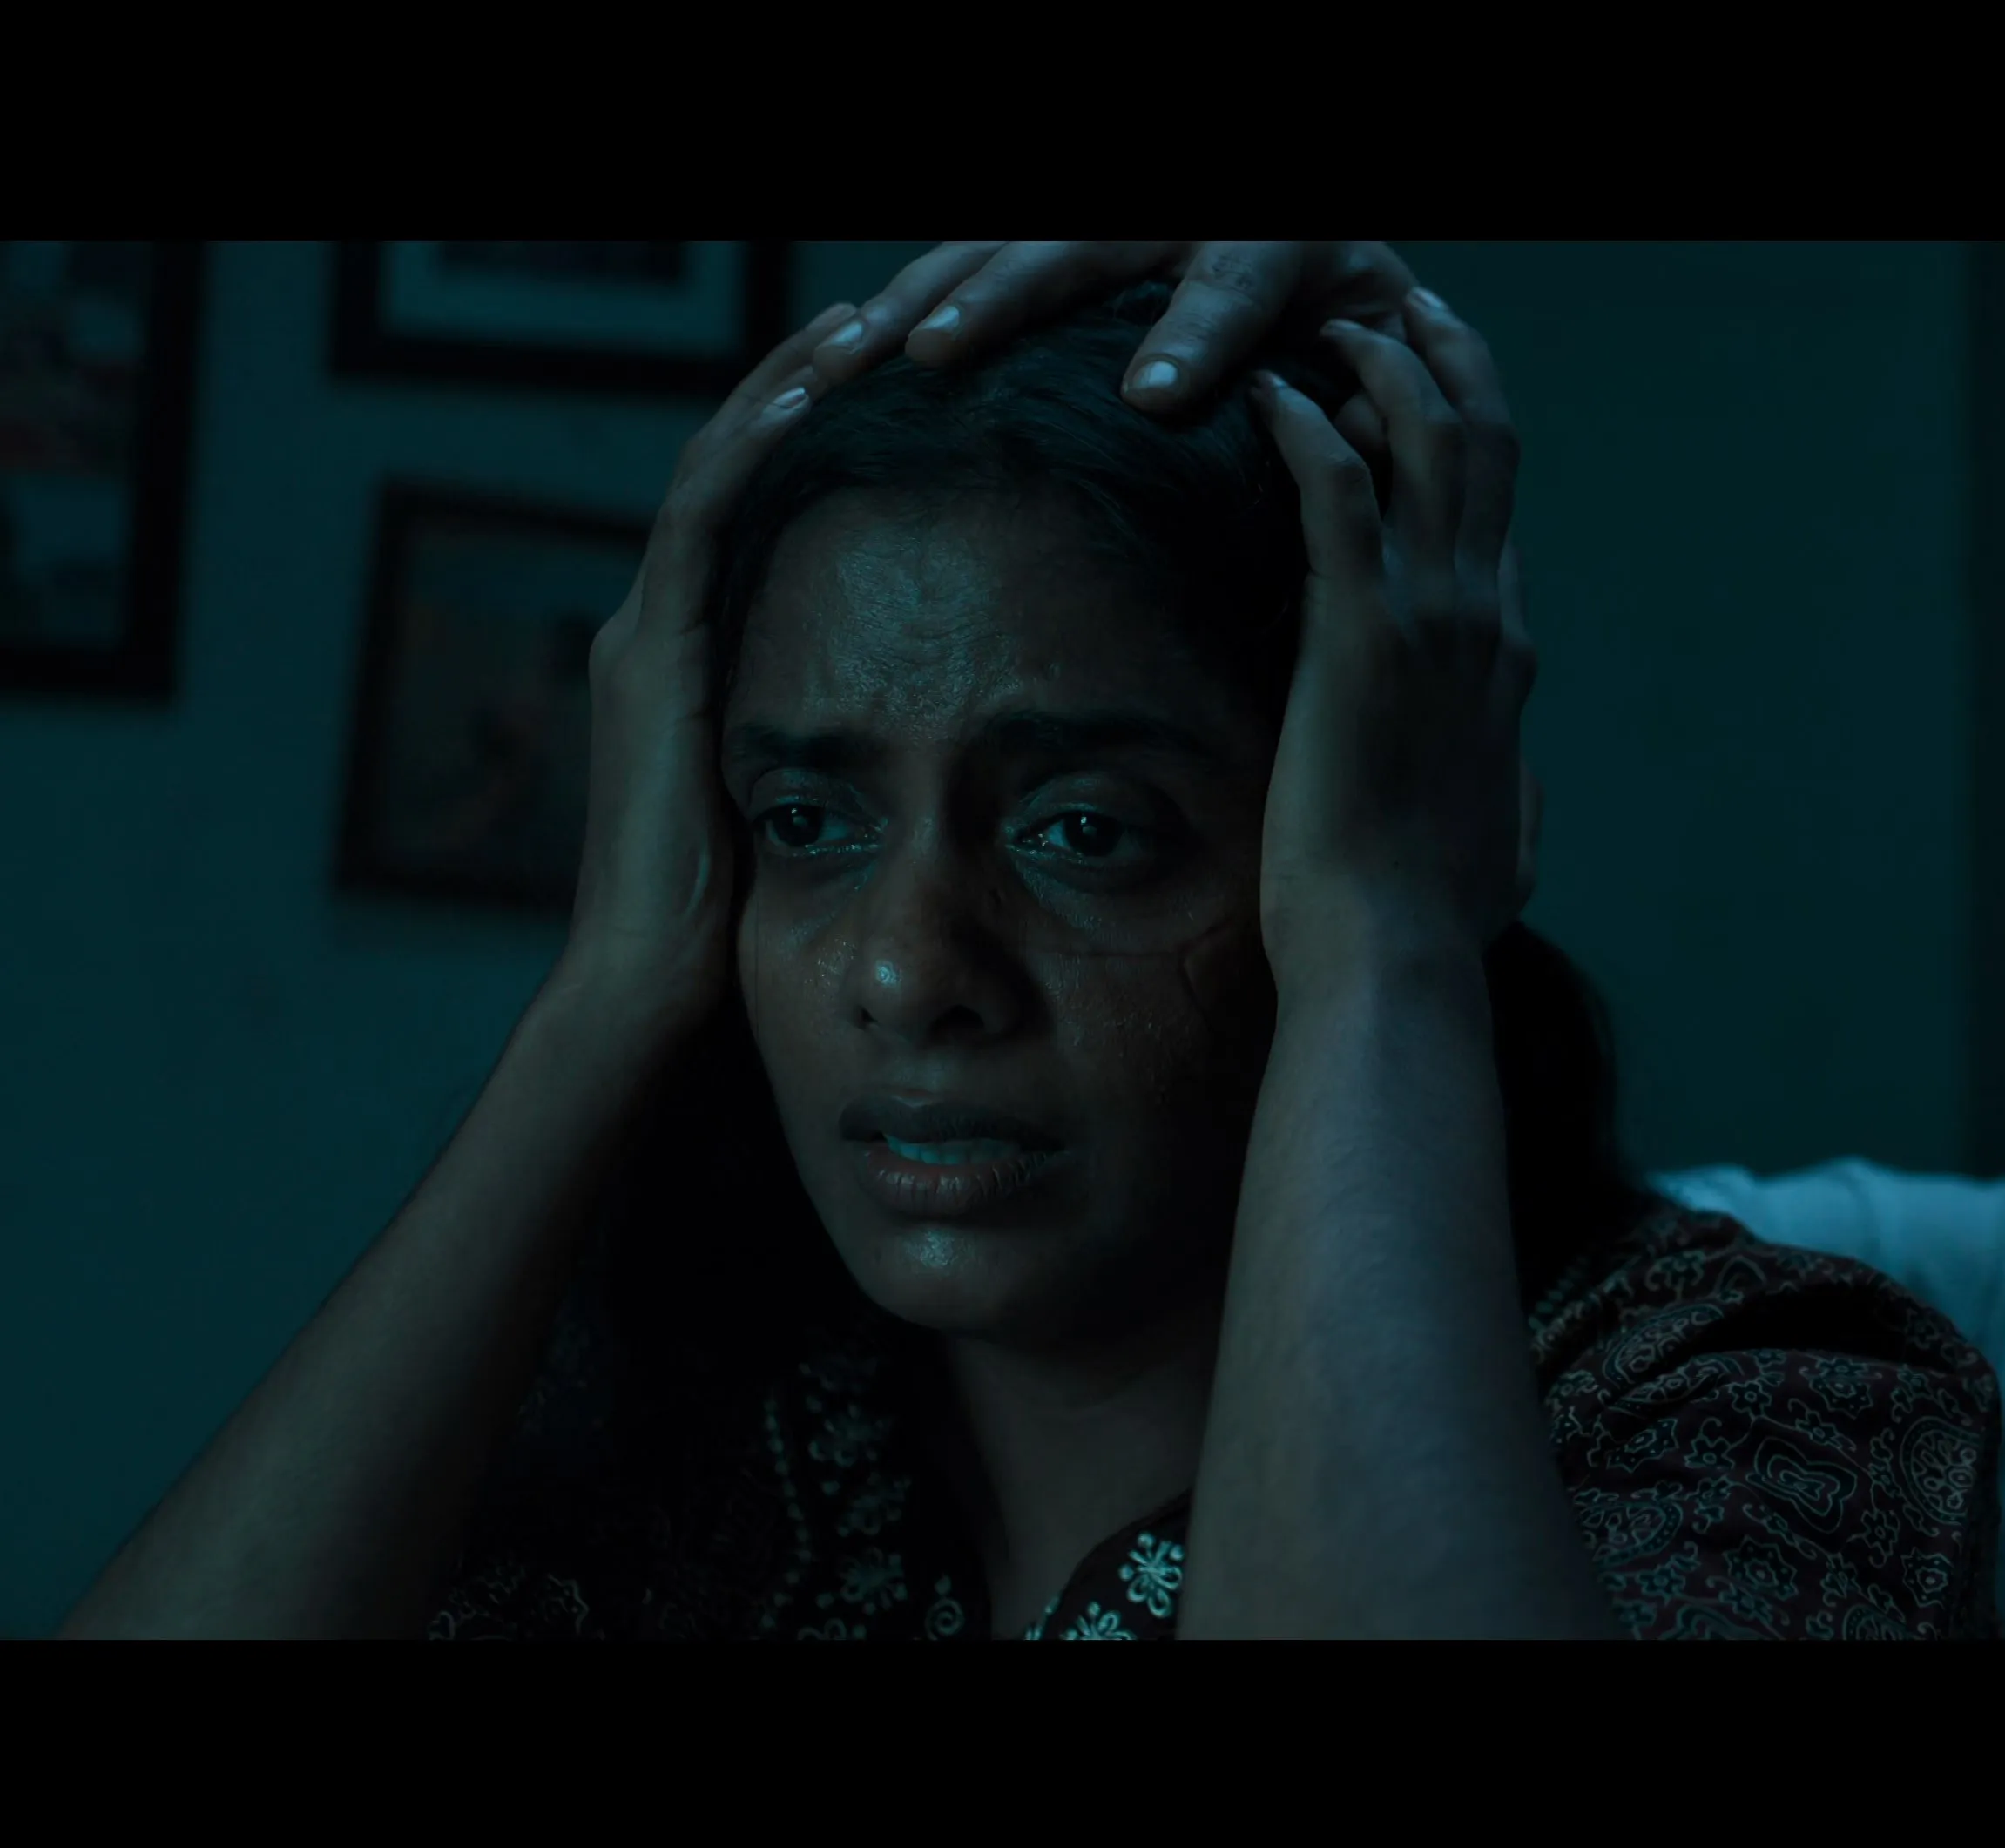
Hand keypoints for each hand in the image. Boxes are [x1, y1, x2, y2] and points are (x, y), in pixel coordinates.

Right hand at [554, 301, 859, 1031]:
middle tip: (889, 310)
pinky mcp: (654, 660)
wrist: (659, 997)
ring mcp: (649, 636)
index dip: (825, 434)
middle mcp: (663, 628)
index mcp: (703, 657)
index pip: (767, 508)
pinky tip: (811, 398)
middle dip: (811, 383)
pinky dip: (753, 452)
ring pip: (721, 467)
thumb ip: (865, 746)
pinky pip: (705, 523)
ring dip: (790, 389)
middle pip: (741, 463)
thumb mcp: (824, 805)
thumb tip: (971, 722)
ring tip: (862, 320)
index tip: (906, 374)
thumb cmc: (751, 927)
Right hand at [809, 241, 1419, 422]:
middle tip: (937, 354)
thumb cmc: (1357, 321)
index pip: (1230, 288)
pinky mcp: (1059, 234)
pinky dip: (908, 297)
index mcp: (1280, 241)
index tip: (1151, 395)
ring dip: (920, 296)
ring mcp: (1111, 218)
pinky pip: (973, 252)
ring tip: (851, 357)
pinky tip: (843, 351)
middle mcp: (1182, 214)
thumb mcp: (1387, 350)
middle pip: (1081, 247)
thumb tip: (1353, 448)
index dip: (1193, 337)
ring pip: (1003, 241)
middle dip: (1002, 298)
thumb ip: (1375, 399)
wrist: (1324, 245)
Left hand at [1249, 293, 1537, 996]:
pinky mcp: (1363, 631)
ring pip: (1427, 440)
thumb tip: (1523, 794)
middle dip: (1448, 357)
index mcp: (1508, 660)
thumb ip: (1517, 801)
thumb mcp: (1504, 846)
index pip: (1499, 515)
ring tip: (1331, 324)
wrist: (1395, 949)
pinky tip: (1265, 395)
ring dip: (1381, 365)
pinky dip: (1306, 427)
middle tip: (1401, 306)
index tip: (1422, 389)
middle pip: (1486, 442)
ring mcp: (1434, 617)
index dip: (1466, 436)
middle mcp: (1487, 618)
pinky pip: (1339, 491)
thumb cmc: (1431, 917)